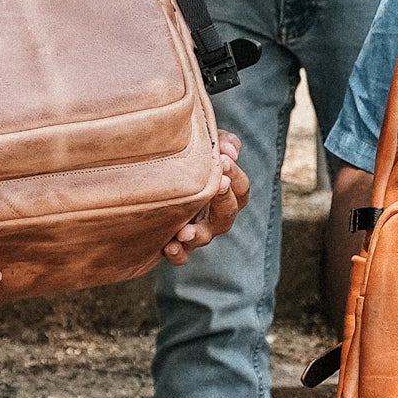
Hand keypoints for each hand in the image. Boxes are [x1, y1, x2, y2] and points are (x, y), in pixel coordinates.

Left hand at [160, 130, 248, 264]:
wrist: (157, 174)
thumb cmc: (190, 156)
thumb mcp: (207, 144)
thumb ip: (222, 142)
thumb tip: (230, 151)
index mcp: (227, 193)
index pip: (241, 188)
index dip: (236, 175)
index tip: (224, 160)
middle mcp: (216, 216)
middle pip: (227, 213)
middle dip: (223, 198)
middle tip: (218, 183)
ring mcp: (198, 232)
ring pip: (204, 237)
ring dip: (197, 234)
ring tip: (186, 231)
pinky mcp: (178, 244)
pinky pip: (182, 256)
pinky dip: (178, 254)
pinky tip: (168, 247)